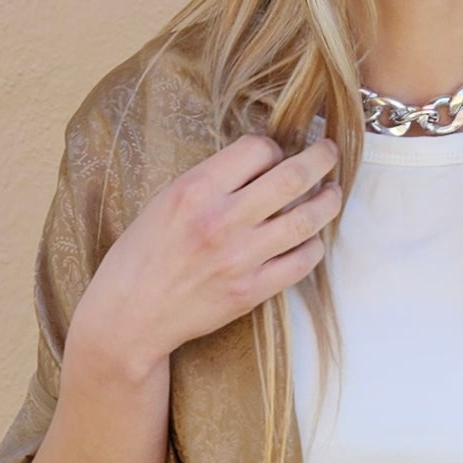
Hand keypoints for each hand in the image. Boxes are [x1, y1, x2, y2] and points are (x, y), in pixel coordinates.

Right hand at [74, 131, 344, 376]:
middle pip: (292, 177)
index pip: (257, 150)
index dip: (274, 147)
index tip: (277, 153)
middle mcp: (221, 220)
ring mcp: (240, 258)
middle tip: (329, 152)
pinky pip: (301, 262)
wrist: (130, 315)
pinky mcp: (251, 291)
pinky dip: (314, 246)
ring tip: (332, 193)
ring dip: (328, 202)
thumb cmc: (143, 254)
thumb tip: (260, 162)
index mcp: (195, 190)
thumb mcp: (165, 201)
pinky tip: (312, 239)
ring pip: (306, 220)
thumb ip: (211, 181)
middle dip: (320, 158)